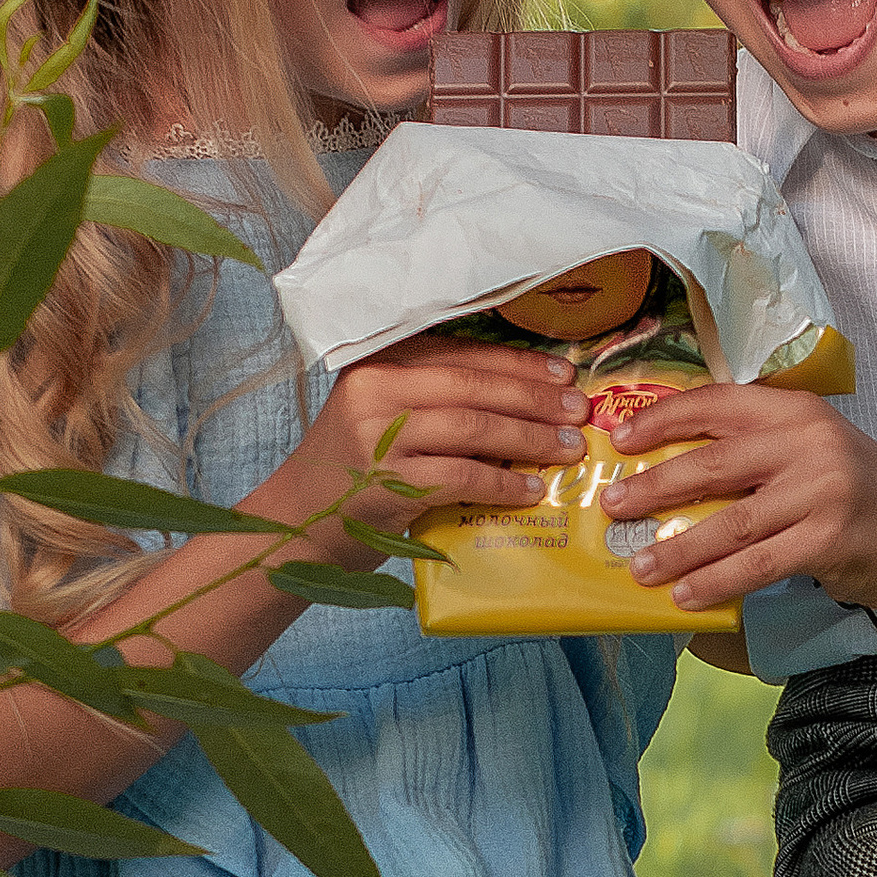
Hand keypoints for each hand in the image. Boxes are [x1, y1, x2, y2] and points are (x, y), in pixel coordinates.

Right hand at [285, 335, 586, 559]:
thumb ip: (433, 397)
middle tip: (578, 411)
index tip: (563, 374)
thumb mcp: (381, 415)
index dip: (517, 363)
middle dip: (534, 398)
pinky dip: (502, 482)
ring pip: (473, 427)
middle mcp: (373, 390)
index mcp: (376, 362)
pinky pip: (462, 476)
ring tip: (567, 448)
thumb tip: (524, 395)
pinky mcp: (385, 484)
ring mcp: (376, 436)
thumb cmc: (352, 469)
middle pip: (472, 386)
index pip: (460, 353)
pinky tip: (531, 489)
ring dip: (529, 438)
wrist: (297, 523)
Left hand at [598, 387, 876, 632]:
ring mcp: (821, 491)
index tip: (619, 440)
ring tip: (639, 568)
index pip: (718, 403)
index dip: (662, 418)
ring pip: (730, 523)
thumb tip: (670, 471)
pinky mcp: (828, 539)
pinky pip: (756, 565)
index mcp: (797, 411)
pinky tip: (686, 596)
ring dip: (677, 548)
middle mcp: (809, 443)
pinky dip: (716, 582)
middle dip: (654, 487)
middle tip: (613, 507)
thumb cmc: (858, 495)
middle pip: (713, 463)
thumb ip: (758, 450)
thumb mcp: (813, 451)